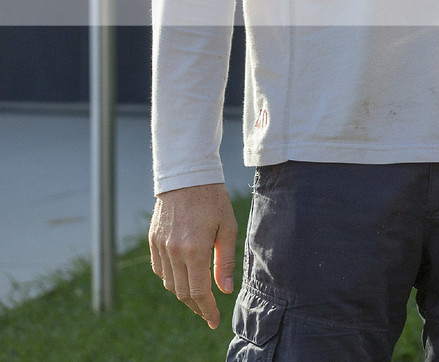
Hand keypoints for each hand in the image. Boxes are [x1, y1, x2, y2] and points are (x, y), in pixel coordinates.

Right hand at [149, 182, 236, 328]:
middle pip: (182, 292)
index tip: (214, 321)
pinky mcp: (152, 241)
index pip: (199, 292)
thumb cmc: (213, 200)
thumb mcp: (227, 228)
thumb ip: (224, 261)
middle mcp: (173, 252)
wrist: (186, 177)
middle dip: (196, 306)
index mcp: (194, 250)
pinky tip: (184, 277)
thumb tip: (225, 290)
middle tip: (208, 313)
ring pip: (169, 283)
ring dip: (183, 294)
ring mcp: (160, 247)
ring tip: (199, 298)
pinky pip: (160, 270)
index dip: (207, 309)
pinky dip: (171, 279)